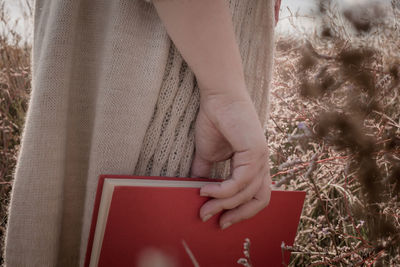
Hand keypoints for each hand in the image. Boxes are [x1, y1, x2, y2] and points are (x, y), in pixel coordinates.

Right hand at [190, 89, 271, 229]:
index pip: (257, 195)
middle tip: (218, 223)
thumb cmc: (215, 121)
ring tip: (203, 207)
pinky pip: (240, 181)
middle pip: (261, 200)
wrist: (217, 98)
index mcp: (254, 164)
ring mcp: (261, 157)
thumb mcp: (207, 154)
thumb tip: (194, 191)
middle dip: (239, 215)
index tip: (222, 220)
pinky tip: (205, 190)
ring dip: (224, 204)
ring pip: (247, 193)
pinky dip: (222, 191)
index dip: (242, 211)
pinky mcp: (255, 151)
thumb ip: (205, 172)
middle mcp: (262, 163)